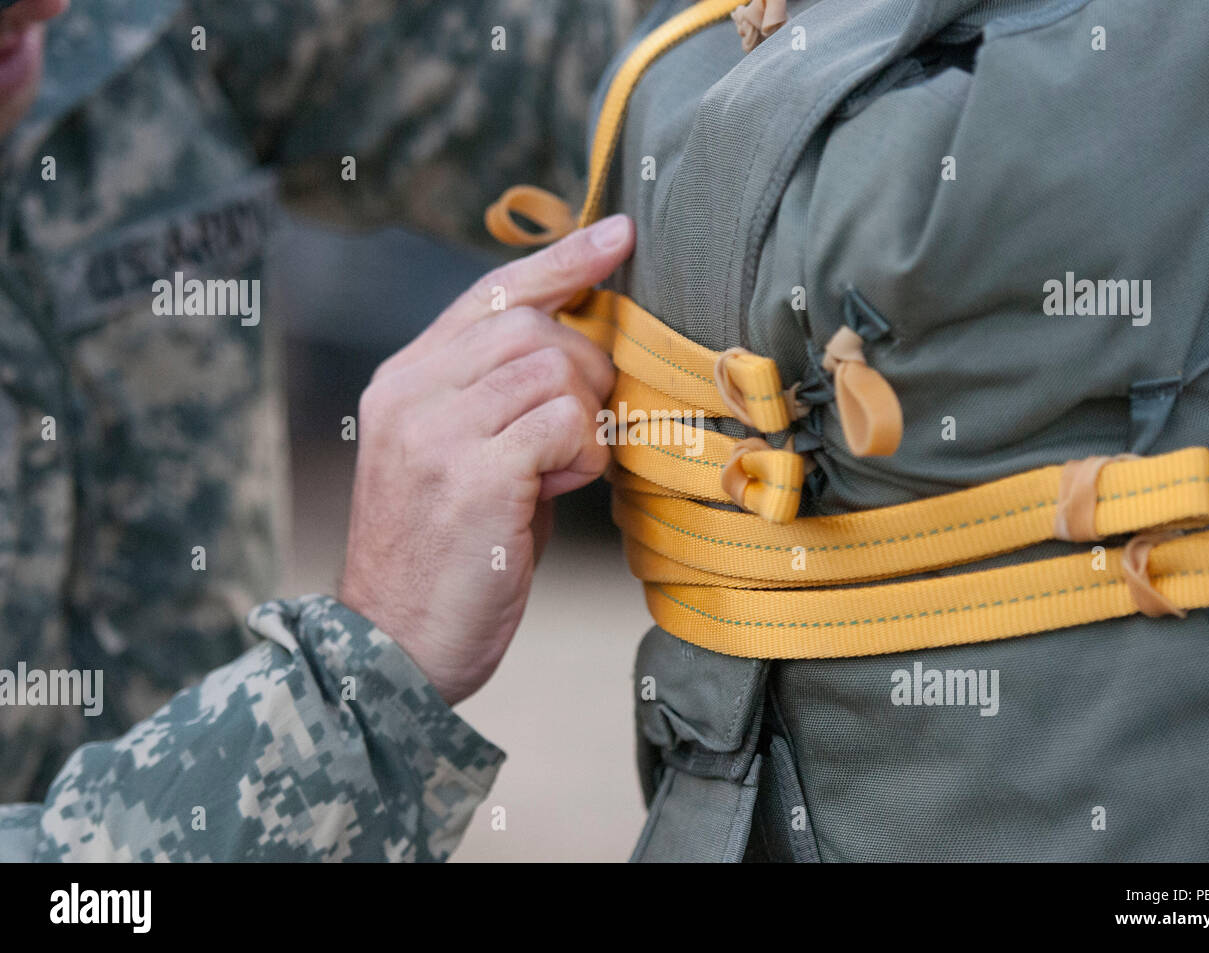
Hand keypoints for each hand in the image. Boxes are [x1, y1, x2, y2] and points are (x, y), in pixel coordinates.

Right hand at [339, 215, 632, 703]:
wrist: (394, 645)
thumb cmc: (446, 554)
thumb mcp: (460, 457)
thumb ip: (503, 399)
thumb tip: (585, 354)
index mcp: (404, 379)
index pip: (492, 292)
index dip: (562, 259)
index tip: (620, 233)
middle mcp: (412, 392)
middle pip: (534, 324)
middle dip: (584, 369)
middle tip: (578, 432)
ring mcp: (437, 430)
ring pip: (554, 368)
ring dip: (583, 418)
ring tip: (559, 472)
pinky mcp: (472, 474)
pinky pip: (565, 423)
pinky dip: (583, 453)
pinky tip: (557, 490)